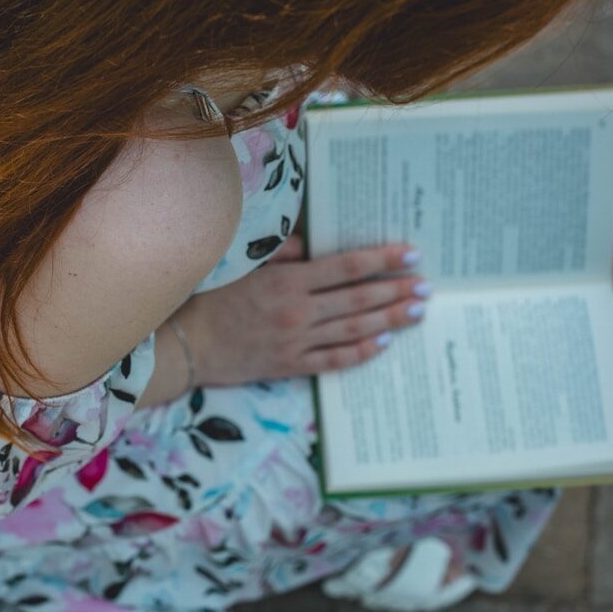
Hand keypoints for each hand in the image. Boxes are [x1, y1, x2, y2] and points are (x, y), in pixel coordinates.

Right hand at [176, 233, 428, 386]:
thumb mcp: (243, 265)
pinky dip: (360, 353)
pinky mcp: (290, 366)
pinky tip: (382, 344)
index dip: (382, 260)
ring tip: (416, 311)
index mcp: (288, 282)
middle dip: (396, 290)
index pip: (347, 268)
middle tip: (427, 286)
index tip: (411, 254)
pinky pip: (333, 361)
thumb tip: (312, 246)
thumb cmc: (209, 299)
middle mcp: (299, 312)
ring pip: (354, 330)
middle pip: (359, 300)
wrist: (185, 346)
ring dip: (389, 320)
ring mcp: (297, 342)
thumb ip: (281, 254)